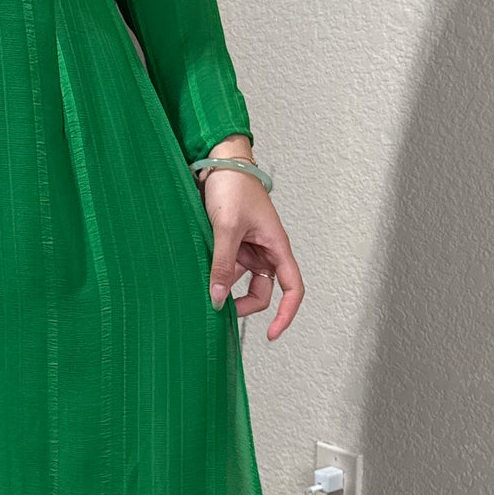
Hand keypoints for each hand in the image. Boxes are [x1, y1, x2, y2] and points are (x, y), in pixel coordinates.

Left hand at [198, 139, 303, 341]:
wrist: (218, 160)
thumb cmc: (233, 185)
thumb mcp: (226, 228)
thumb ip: (223, 264)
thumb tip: (219, 298)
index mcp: (277, 245)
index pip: (293, 288)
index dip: (286, 314)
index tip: (272, 334)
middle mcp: (266, 249)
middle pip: (263, 291)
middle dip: (245, 305)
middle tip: (219, 310)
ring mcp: (248, 247)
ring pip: (242, 280)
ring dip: (226, 287)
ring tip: (204, 289)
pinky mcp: (232, 242)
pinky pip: (228, 267)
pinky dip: (216, 274)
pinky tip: (200, 275)